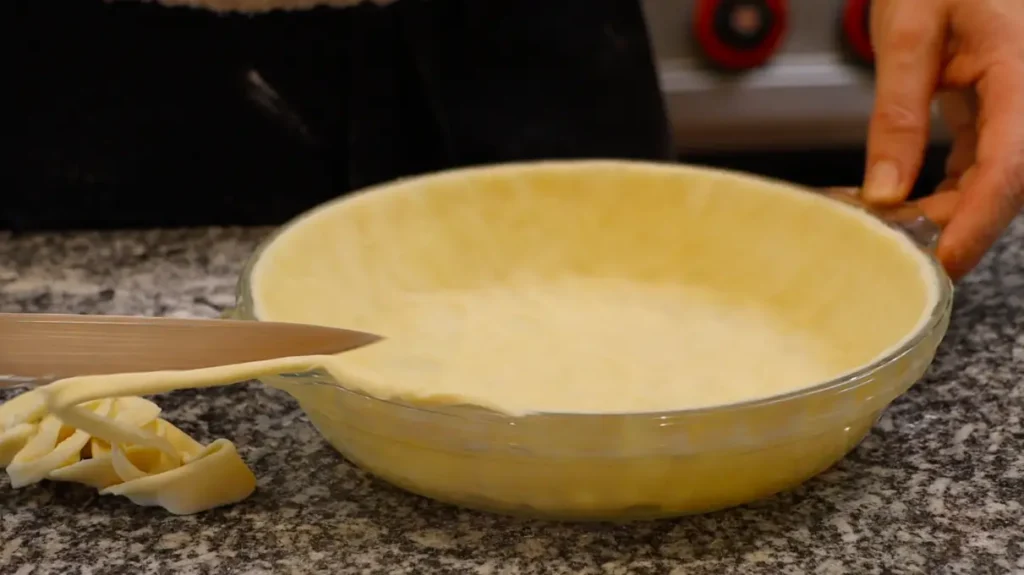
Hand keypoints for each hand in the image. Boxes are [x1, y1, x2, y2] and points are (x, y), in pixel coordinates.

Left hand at [863, 0, 1023, 279]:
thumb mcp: (907, 33)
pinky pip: (982, 167)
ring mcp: (1020, 108)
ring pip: (996, 181)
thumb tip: (884, 191)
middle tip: (892, 249)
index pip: (1011, 161)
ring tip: (888, 226)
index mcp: (1022, 68)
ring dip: (945, 213)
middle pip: (1007, 182)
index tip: (946, 259)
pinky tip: (902, 205)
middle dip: (953, 225)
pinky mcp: (1001, 113)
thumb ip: (897, 112)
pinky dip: (945, 193)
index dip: (979, 218)